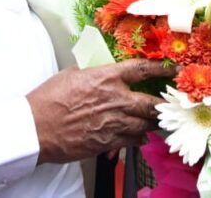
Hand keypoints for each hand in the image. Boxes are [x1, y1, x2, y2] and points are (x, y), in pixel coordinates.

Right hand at [28, 59, 171, 164]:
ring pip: (146, 124)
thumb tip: (99, 70)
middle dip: (164, 104)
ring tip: (155, 120)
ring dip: (152, 122)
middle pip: (153, 103)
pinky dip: (138, 137)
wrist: (35, 129)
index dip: (162, 68)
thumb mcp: (71, 74)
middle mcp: (116, 100)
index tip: (175, 69)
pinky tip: (137, 135)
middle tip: (171, 103)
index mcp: (107, 77)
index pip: (143, 69)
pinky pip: (134, 140)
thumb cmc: (48, 99)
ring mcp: (114, 123)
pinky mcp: (109, 142)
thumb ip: (92, 72)